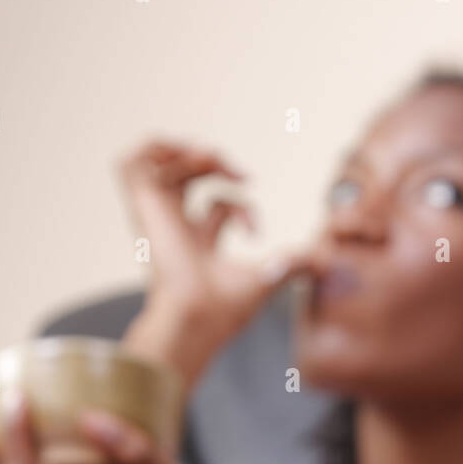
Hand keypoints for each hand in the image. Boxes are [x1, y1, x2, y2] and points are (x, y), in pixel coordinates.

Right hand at [119, 139, 316, 382]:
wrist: (197, 316)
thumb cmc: (226, 308)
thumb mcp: (270, 276)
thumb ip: (297, 264)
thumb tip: (330, 264)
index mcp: (198, 244)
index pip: (218, 205)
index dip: (243, 204)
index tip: (257, 231)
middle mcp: (174, 228)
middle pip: (187, 178)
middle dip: (215, 163)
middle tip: (242, 175)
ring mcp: (155, 217)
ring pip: (161, 166)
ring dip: (188, 151)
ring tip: (211, 158)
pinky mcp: (142, 208)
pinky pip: (132, 162)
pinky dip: (156, 147)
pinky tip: (185, 154)